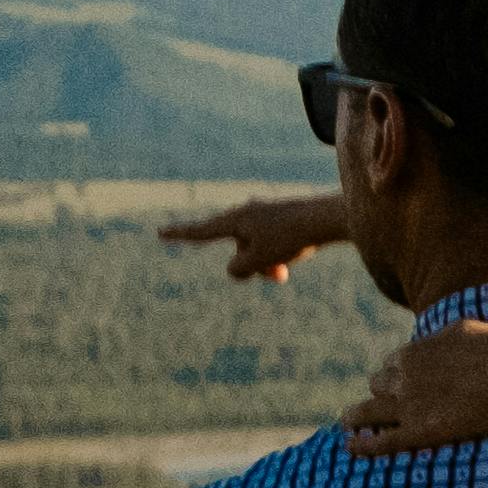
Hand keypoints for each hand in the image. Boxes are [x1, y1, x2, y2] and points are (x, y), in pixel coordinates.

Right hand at [159, 194, 347, 282]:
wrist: (328, 218)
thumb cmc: (291, 238)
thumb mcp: (259, 260)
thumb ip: (238, 269)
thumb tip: (235, 269)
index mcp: (234, 220)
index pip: (200, 232)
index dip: (179, 235)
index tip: (159, 232)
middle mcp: (245, 214)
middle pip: (239, 251)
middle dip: (256, 266)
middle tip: (280, 274)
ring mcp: (264, 215)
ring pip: (258, 250)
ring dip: (270, 263)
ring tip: (291, 262)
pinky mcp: (281, 218)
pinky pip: (273, 244)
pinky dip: (281, 254)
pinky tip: (300, 249)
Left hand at [343, 323, 487, 453]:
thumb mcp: (461, 329)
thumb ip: (438, 338)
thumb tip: (432, 338)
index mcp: (411, 353)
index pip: (391, 365)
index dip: (398, 374)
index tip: (404, 382)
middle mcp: (403, 378)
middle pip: (378, 386)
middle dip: (383, 392)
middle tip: (386, 401)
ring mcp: (409, 406)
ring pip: (368, 412)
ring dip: (356, 416)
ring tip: (349, 421)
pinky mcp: (420, 431)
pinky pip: (382, 440)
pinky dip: (363, 444)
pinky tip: (351, 446)